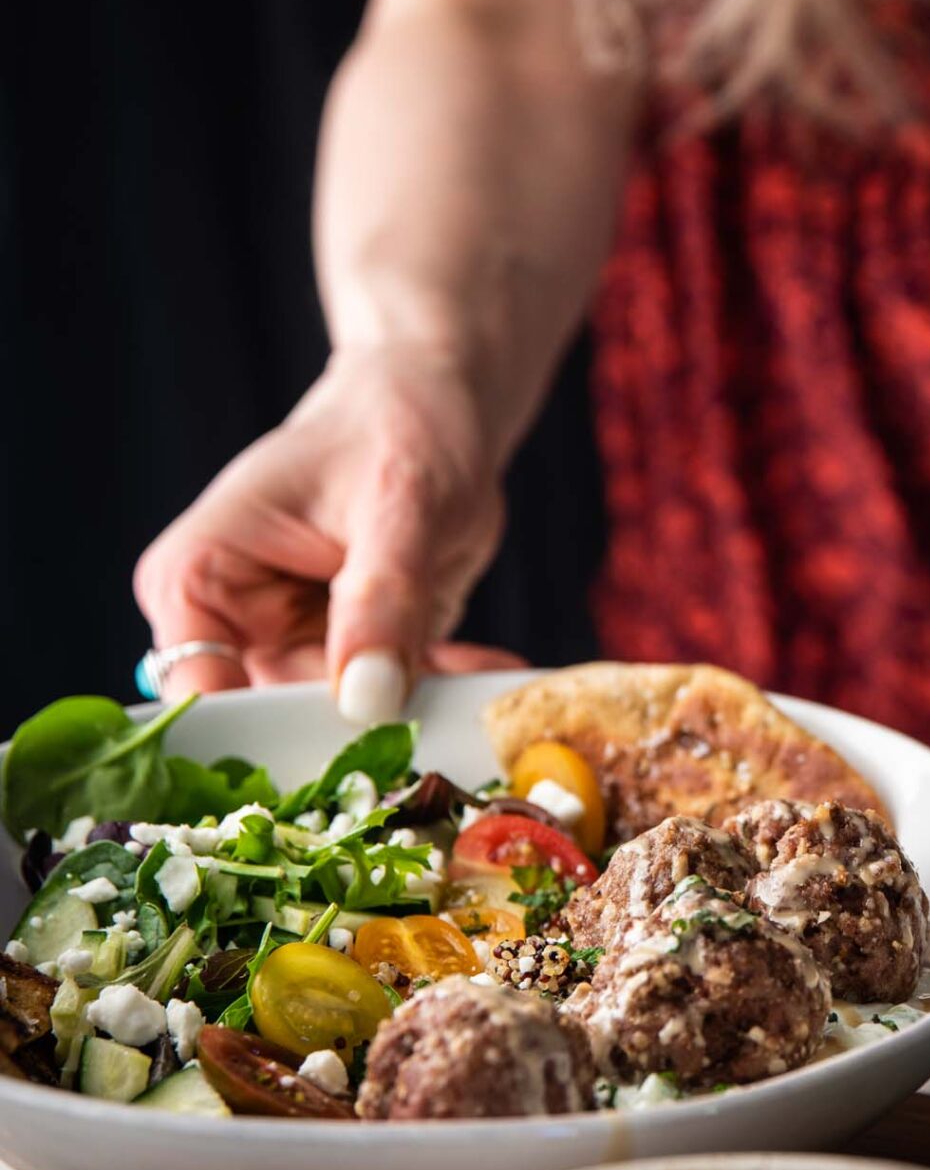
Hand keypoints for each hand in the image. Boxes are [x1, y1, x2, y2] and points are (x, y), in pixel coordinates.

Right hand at [133, 344, 523, 712]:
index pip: (197, 686)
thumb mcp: (399, 503)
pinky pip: (388, 704)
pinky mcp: (346, 660)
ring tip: (481, 688)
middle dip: (358, 736)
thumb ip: (382, 598)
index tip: (338, 761)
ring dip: (414, 714)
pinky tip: (492, 670)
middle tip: (439, 732)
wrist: (435, 409)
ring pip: (340, 724)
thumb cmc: (396, 426)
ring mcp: (287, 647)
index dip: (255, 735)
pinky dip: (441, 693)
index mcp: (198, 578)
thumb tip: (366, 698)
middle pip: (272, 721)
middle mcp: (230, 624)